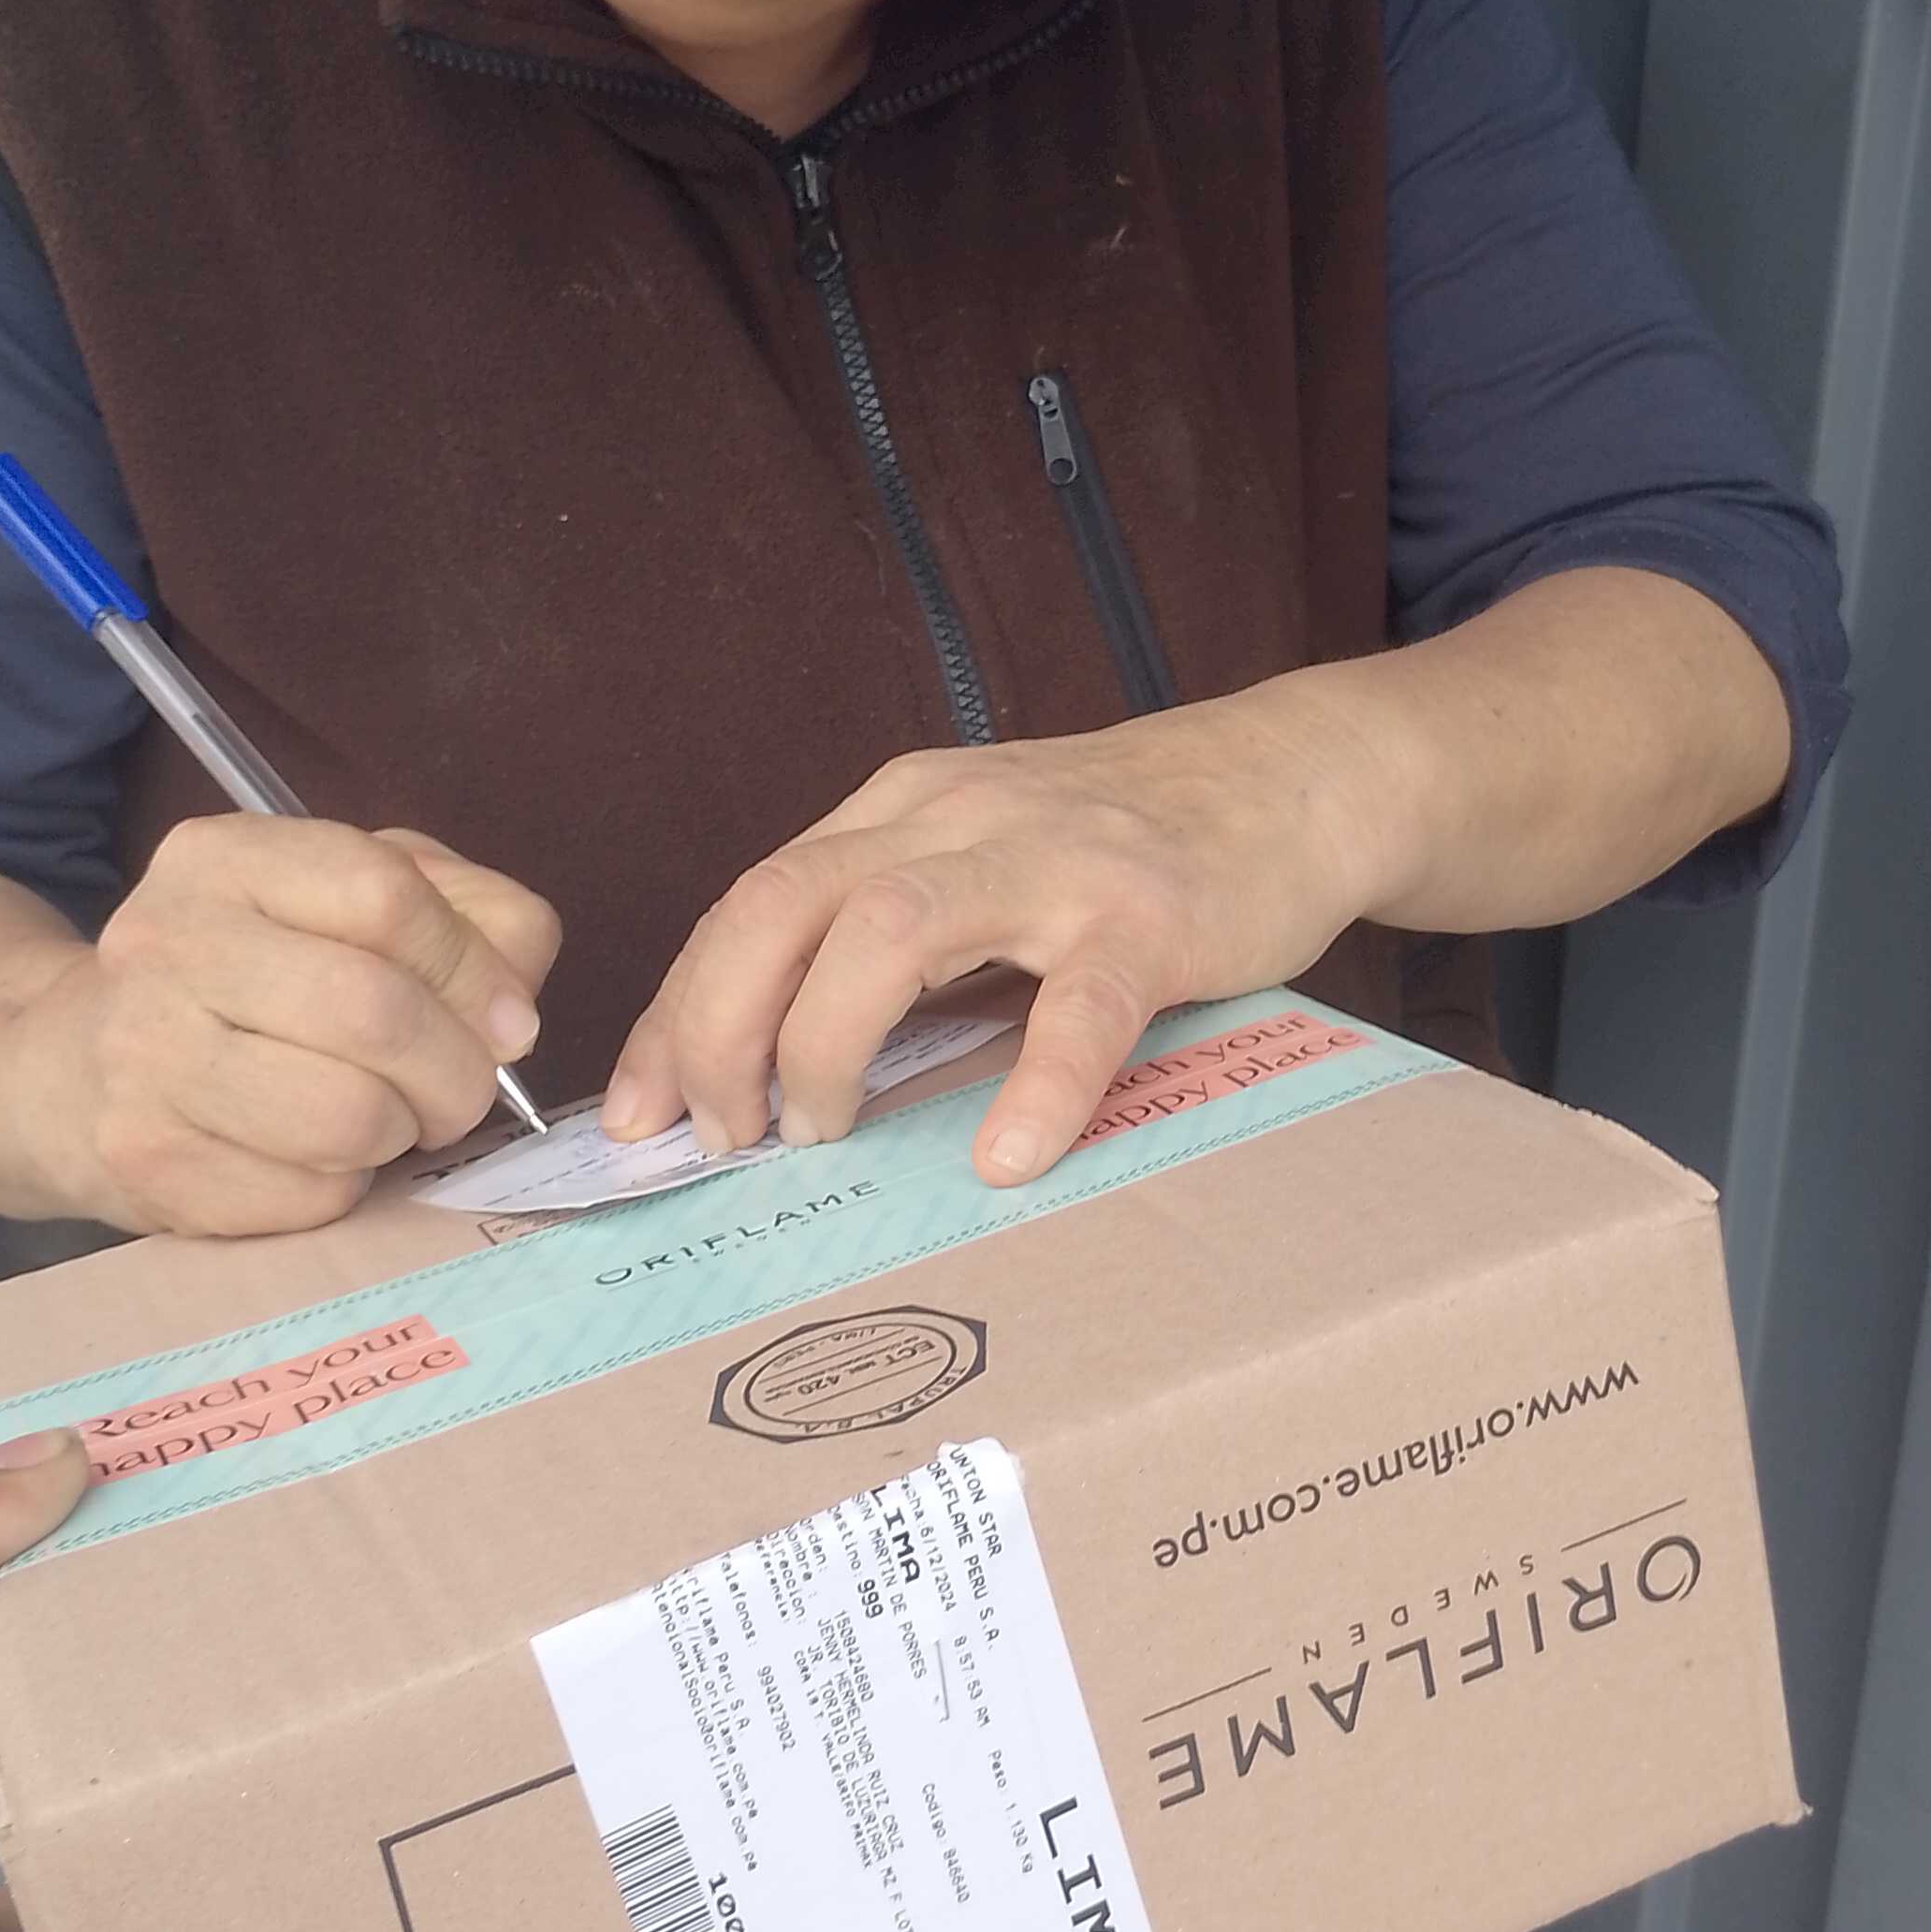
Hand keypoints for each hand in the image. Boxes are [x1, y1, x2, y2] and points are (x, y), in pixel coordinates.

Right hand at [16, 815, 561, 1235]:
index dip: (472, 968)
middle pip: (374, 1011)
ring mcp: (143, 1055)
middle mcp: (166, 942)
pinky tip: (315, 1159)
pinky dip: (343, 1189)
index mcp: (224, 858)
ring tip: (386, 1120)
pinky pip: (307, 1196)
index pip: (385, 895)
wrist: (73, 1070)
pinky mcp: (146, 1162)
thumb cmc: (255, 979)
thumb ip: (470, 917)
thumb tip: (512, 1012)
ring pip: (348, 1117)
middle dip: (456, 1071)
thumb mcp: (353, 906)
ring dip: (401, 1133)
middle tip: (460, 1092)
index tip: (506, 1018)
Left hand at [604, 688, 1390, 1187]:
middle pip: (786, 905)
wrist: (1291, 776)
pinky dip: (1035, 1085)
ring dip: (826, 1041)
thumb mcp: (976, 857)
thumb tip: (771, 1067)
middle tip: (717, 1140)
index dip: (678, 1012)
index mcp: (898, 813)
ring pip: (893, 931)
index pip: (750, 904)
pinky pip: (1081, 1007)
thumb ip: (887, 932)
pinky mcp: (1151, 916)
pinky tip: (1005, 1155)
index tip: (638, 1114)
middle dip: (720, 1028)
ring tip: (821, 1136)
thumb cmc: (1119, 845)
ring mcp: (1055, 864)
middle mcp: (955, 821)